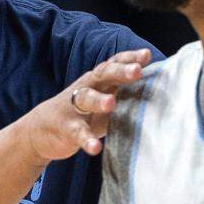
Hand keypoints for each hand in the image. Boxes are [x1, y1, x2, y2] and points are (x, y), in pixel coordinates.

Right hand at [20, 48, 151, 162]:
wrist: (41, 130)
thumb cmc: (83, 114)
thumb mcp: (104, 100)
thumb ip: (125, 94)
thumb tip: (162, 92)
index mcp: (97, 80)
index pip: (113, 63)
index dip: (129, 58)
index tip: (146, 55)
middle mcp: (86, 88)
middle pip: (102, 74)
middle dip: (119, 72)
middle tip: (136, 71)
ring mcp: (74, 107)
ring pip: (86, 98)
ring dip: (98, 100)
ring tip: (111, 103)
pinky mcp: (66, 128)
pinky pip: (77, 132)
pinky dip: (86, 140)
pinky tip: (95, 148)